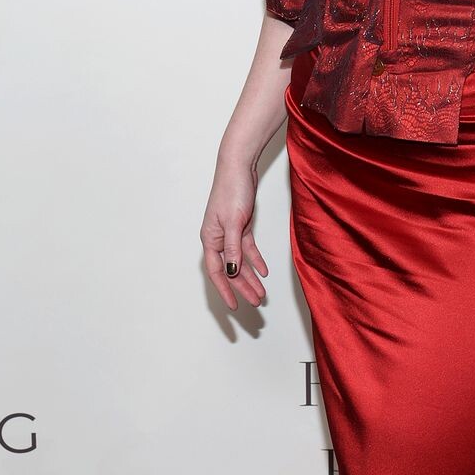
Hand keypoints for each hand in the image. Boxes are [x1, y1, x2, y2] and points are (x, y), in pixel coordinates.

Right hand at [201, 150, 268, 310]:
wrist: (239, 167)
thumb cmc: (232, 191)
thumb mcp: (234, 222)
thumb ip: (233, 248)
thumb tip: (231, 271)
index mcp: (210, 239)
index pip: (217, 272)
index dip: (226, 290)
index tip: (234, 307)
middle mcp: (218, 239)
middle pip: (230, 269)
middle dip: (243, 287)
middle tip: (256, 302)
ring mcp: (229, 233)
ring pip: (240, 261)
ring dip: (250, 277)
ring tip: (262, 293)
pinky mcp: (241, 226)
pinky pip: (248, 249)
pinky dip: (256, 260)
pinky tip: (264, 272)